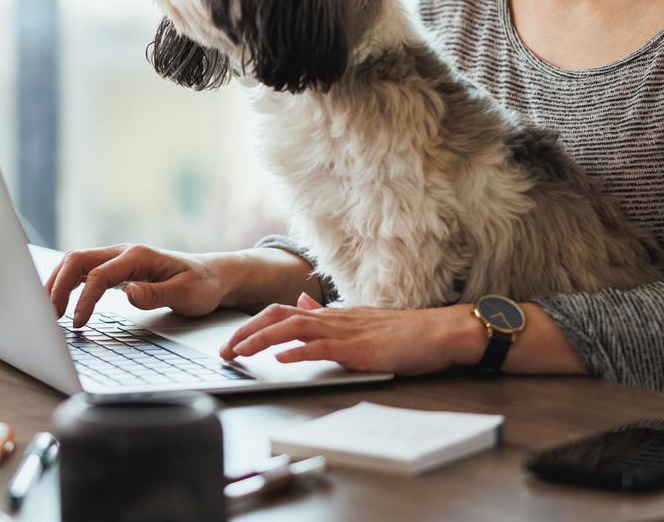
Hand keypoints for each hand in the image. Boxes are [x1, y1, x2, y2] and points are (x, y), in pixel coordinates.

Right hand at [45, 244, 234, 326]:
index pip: (98, 275)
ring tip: (45, 310)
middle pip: (77, 260)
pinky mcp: (117, 270)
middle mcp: (123, 253)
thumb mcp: (185, 294)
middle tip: (47, 316)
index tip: (77, 324)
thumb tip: (127, 293)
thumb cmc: (202, 285)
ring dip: (57, 283)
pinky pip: (84, 272)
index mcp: (138, 256)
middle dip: (57, 286)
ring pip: (76, 263)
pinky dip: (67, 284)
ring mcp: (118, 260)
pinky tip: (59, 302)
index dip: (84, 299)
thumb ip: (156, 294)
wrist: (213, 276)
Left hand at [219, 293, 482, 375]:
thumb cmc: (405, 332)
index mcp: (332, 315)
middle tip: (224, 351)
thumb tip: (300, 303)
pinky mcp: (359, 349)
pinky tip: (281, 360)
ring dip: (262, 340)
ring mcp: (346, 332)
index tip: (233, 341)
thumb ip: (326, 315)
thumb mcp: (359, 320)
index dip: (254, 324)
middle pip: (279, 316)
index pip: (282, 313)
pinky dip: (298, 352)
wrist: (440, 333)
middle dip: (246, 332)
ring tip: (239, 353)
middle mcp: (334, 319)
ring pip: (293, 329)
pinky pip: (322, 348)